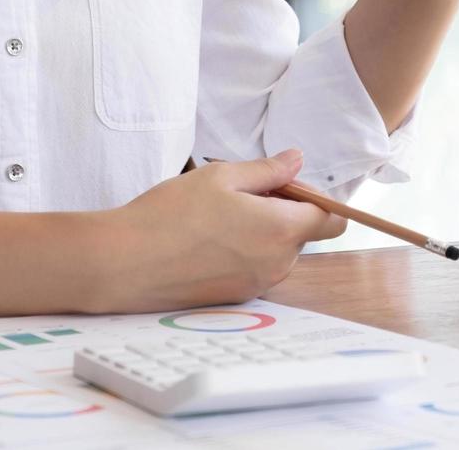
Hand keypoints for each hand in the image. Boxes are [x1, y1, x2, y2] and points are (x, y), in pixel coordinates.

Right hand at [93, 149, 345, 311]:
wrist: (127, 263)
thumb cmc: (171, 214)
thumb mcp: (221, 176)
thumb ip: (268, 170)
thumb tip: (297, 160)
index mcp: (281, 230)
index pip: (332, 220)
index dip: (316, 197)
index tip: (286, 184)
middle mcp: (277, 264)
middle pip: (303, 235)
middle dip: (285, 212)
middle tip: (242, 193)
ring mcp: (257, 285)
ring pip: (278, 253)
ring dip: (263, 232)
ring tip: (219, 216)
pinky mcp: (236, 299)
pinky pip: (256, 270)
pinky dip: (244, 252)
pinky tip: (207, 240)